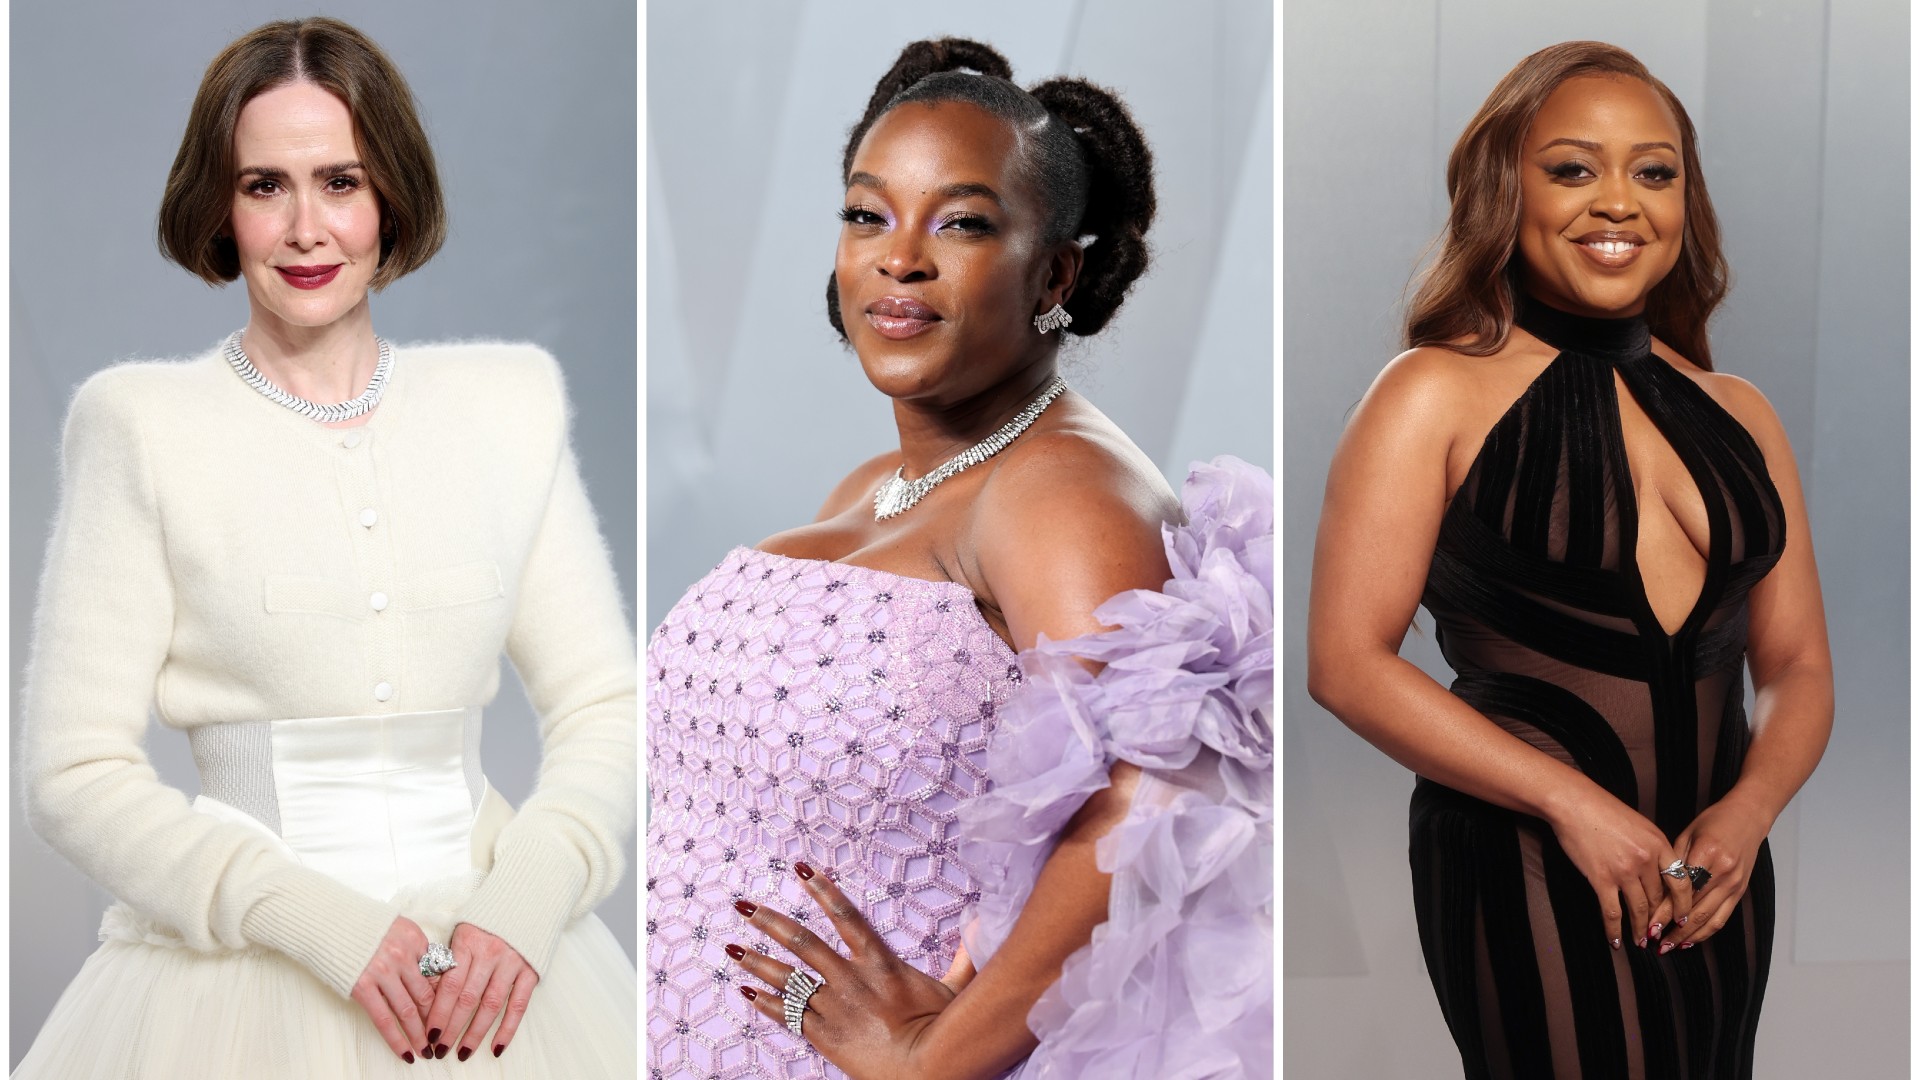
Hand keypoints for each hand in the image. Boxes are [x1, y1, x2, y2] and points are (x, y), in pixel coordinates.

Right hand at [350, 915, 436, 1062]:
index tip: (449, 1012)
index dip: (445, 997)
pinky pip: (384, 1019)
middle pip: (426, 994)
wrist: (327, 921)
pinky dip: (396, 1039)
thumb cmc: (365, 926)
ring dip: (420, 1034)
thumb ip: (417, 951)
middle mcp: (402, 955)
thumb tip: (435, 978)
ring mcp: (383, 972)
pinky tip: (405, 1052)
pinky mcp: (362, 987)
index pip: (438, 973)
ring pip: (408, 1010)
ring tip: (427, 1050)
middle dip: (436, 1019)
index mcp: (415, 939)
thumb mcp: (399, 929)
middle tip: (443, 1037)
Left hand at [422, 921, 539, 1060]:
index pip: (449, 984)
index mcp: (468, 943)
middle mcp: (490, 953)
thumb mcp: (462, 934)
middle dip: (451, 1027)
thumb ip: (448, 961)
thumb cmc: (486, 923)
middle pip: (467, 998)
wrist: (526, 903)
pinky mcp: (530, 971)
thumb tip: (428, 997)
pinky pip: (518, 1005)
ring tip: (462, 1053)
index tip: (428, 1033)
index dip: (438, 1012)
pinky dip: (508, 1028)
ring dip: (475, 1033)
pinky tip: (496, 1047)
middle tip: (440, 1049)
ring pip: (490, 1005)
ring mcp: (512, 962)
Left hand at [728, 863, 957, 1079]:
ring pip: (787, 977)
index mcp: (879, 962)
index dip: (822, 889)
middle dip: (769, 921)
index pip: (844, 915)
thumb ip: (964, 958)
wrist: (925, 1070)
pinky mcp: (824, 1035)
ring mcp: (834, 1007)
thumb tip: (981, 926)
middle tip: (742, 905)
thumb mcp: (955, 989)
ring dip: (756, 960)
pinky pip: (788, 1015)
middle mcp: (850, 979)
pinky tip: (746, 992)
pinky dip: (765, 1003)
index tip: (799, 869)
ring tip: (730, 946)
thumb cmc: (943, 1030)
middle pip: (801, 942)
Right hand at [1547, 786, 1689, 951]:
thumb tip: (1658, 872)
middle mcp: (1646, 859)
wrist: (1573, 803)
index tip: (1682, 919)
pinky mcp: (1601, 878)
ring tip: (1641, 942)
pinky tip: (1616, 941)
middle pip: (1659, 899)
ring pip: (1639, 909)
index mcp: (1659, 844)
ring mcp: (1624, 870)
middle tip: (1658, 935)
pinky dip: (1614, 930)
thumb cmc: (1603, 810)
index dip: (1683, 905)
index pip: (1681, 883)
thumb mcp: (1639, 825)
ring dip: (1640, 930)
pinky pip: (1612, 911)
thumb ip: (1652, 848)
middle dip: (1659, 920)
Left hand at [1664, 792, 1773, 953]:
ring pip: (1710, 918)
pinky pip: (1723, 916)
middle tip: (1654, 943)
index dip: (1664, 911)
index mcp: (1707, 854)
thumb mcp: (1687, 834)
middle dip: (1673, 930)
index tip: (1648, 924)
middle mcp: (1723, 872)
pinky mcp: (1740, 890)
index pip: (1681, 891)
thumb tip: (1655, 889)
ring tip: (1669, 947)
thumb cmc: (1713, 821)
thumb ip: (1673, 861)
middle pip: (1695, 909)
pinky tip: (1691, 940)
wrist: (1748, 817)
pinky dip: (1706, 931)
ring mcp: (1734, 884)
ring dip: (1689, 936)